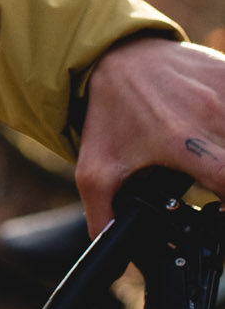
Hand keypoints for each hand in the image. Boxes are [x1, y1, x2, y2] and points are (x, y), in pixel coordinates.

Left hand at [77, 36, 224, 236]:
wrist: (114, 56)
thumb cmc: (108, 113)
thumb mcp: (96, 166)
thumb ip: (102, 212)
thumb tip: (112, 251)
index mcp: (179, 141)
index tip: (223, 208)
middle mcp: (207, 113)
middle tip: (215, 181)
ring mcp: (221, 90)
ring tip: (213, 155)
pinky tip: (217, 132)